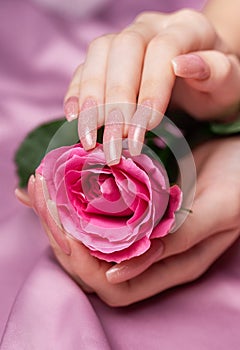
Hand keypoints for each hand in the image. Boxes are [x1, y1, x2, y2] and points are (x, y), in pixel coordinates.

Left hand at [16, 137, 239, 305]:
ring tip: (37, 186)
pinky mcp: (135, 205)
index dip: (81, 261)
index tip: (60, 224)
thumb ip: (176, 242)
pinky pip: (95, 208)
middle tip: (38, 195)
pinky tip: (52, 180)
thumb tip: (116, 272)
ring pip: (87, 235)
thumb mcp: (217, 210)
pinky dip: (70, 196)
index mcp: (171, 263)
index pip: (112, 283)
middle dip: (59, 232)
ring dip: (59, 213)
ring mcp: (141, 228)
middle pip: (91, 260)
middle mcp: (151, 252)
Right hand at [63, 10, 239, 164]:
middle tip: (114, 142)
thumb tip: (181, 64)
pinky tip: (74, 119)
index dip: (151, 86)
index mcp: (187, 27)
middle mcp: (150, 28)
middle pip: (123, 50)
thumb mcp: (228, 82)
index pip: (163, 48)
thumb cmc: (215, 84)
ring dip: (89, 98)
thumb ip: (215, 70)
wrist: (201, 78)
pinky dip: (76, 94)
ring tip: (89, 135)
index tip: (146, 127)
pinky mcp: (107, 59)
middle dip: (116, 100)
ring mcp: (124, 40)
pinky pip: (84, 68)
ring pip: (97, 55)